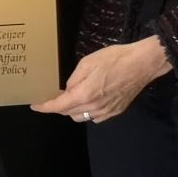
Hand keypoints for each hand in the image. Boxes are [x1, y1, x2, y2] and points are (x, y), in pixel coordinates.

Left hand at [33, 37, 170, 122]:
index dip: (45, 107)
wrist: (142, 64)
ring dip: (73, 110)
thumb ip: (74, 79)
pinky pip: (95, 117)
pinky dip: (88, 111)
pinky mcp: (116, 112)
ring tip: (73, 97)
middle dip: (59, 107)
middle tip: (55, 96)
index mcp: (84, 95)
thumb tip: (67, 90)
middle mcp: (94, 108)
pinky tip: (91, 100)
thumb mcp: (88, 63)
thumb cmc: (114, 59)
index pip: (59, 106)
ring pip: (82, 117)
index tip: (35, 106)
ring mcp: (106, 112)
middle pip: (69, 113)